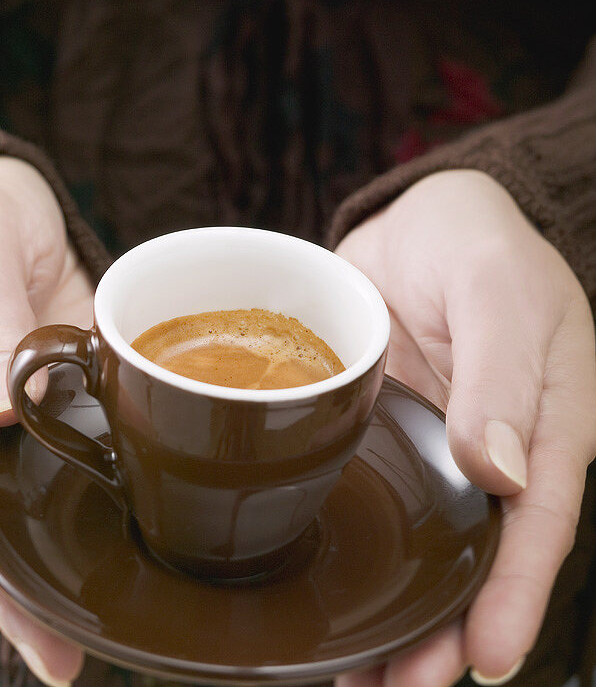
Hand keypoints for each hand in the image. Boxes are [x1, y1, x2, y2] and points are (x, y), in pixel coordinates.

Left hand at [334, 169, 595, 686]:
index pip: (536, 525)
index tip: (486, 659)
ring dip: (390, 608)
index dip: (513, 594)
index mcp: (544, 425)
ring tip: (350, 673)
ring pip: (416, 545)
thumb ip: (503, 372)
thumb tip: (501, 469)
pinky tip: (314, 589)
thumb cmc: (478, 245)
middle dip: (444, 630)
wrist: (419, 217)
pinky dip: (347, 547)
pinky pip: (365, 499)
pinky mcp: (378, 434)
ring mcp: (430, 448)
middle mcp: (488, 453)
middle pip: (473, 557)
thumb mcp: (500, 291)